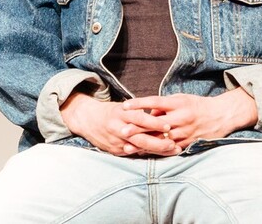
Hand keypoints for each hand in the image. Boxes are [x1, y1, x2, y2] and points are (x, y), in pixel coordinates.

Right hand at [60, 93, 178, 156]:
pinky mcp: (114, 150)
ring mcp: (115, 141)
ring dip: (156, 150)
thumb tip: (160, 115)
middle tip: (173, 144)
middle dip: (158, 142)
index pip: (139, 119)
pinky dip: (146, 154)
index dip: (154, 123)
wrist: (87, 120)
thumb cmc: (112, 111)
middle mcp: (117, 128)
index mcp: (121, 113)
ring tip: (171, 150)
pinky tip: (160, 155)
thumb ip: (139, 113)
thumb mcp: (125, 107)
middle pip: (140, 137)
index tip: (168, 126)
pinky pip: (133, 153)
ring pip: (138, 148)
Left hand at [122, 88, 258, 149]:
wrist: (220, 116)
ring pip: (160, 140)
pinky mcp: (186, 143)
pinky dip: (155, 151)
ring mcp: (184, 132)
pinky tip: (143, 153)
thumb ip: (164, 106)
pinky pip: (168, 149)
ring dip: (143, 143)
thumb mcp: (182, 99)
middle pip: (155, 124)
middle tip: (121, 130)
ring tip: (127, 145)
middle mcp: (181, 118)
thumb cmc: (198, 106)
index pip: (155, 102)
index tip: (125, 105)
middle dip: (138, 128)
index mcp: (179, 103)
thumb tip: (147, 114)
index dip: (140, 104)